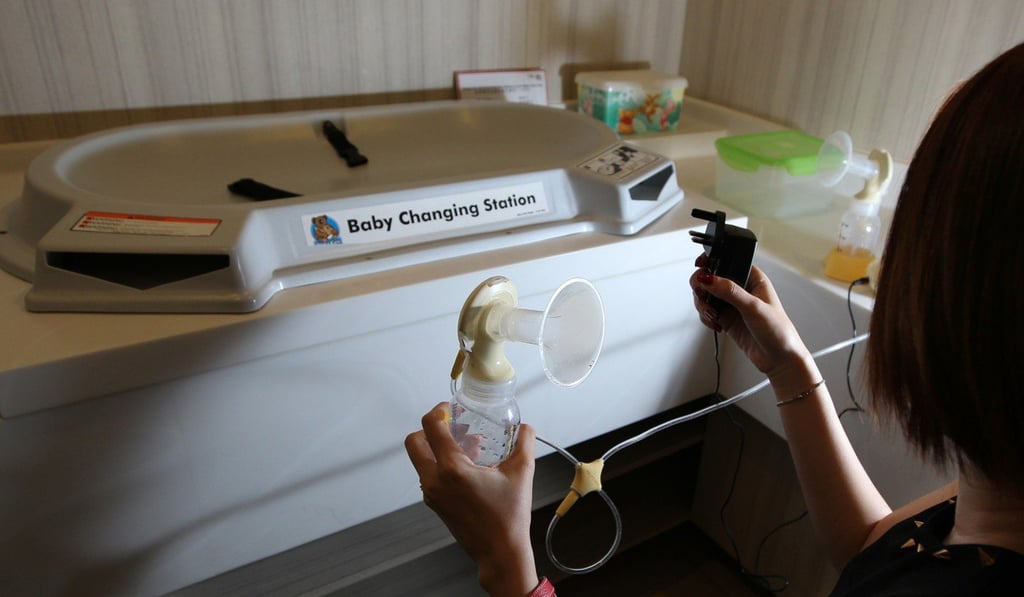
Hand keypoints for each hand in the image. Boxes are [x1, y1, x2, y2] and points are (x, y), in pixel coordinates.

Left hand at [405, 402, 539, 596]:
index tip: (449, 408)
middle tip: (453, 426)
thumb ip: (525, 442)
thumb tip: (526, 427)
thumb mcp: (522, 472)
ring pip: (421, 459)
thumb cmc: (509, 517)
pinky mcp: (435, 504)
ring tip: (470, 447)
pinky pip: (429, 475)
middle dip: (430, 429)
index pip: (430, 427)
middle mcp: (435, 480)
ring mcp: (432, 494)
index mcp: (452, 469)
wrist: (500, 553)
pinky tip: (470, 467)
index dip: (438, 410)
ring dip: (438, 447)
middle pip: (414, 442)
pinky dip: (442, 464)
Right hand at [689, 255, 813, 382]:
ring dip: (703, 305)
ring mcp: (732, 304)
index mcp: (753, 278)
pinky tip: (716, 324)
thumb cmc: (779, 331)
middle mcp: (741, 289)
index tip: (700, 266)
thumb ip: (729, 291)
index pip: (728, 261)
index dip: (712, 261)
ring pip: (706, 295)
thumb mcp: (753, 307)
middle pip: (711, 278)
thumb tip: (709, 279)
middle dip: (702, 287)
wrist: (780, 359)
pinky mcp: (726, 318)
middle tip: (702, 295)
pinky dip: (706, 317)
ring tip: (713, 315)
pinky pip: (707, 311)